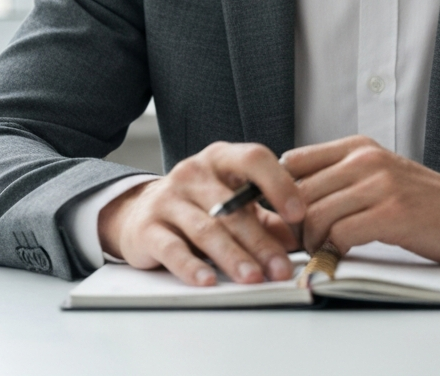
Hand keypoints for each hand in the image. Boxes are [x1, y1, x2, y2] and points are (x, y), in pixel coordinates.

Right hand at [98, 141, 304, 285]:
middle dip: (260, 241)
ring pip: (207, 229)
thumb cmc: (198, 204)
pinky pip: (172, 248)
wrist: (139, 212)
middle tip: (280, 268)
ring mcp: (168, 198)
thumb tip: (299, 238)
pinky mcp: (147, 228)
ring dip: (233, 256)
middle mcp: (194, 172)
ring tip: (253, 278)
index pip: (254, 159)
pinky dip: (191, 266)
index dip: (279, 184)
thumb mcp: (233, 201)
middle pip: (232, 207)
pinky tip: (208, 281)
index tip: (299, 213)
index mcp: (221, 158)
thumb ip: (267, 218)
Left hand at [281, 136, 439, 262]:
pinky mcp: (393, 213)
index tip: (284, 219)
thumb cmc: (424, 201)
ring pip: (314, 214)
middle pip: (298, 193)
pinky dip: (333, 251)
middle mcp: (365, 158)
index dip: (279, 195)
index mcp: (358, 146)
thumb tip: (289, 200)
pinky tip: (343, 255)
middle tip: (299, 245)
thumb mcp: (379, 174)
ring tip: (321, 251)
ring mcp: (380, 184)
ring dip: (310, 242)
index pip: (292, 162)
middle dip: (290, 226)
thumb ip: (341, 177)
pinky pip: (340, 234)